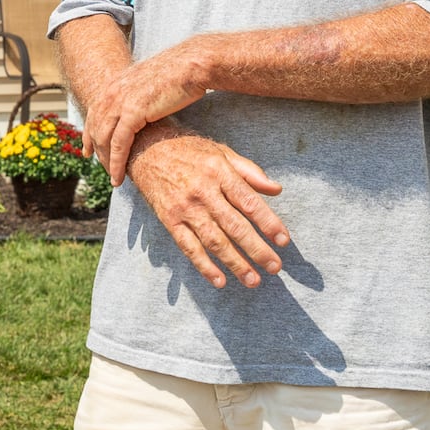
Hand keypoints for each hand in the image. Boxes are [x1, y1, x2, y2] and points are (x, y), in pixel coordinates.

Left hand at [84, 44, 206, 183]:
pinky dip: (117, 163)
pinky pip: (119, 144)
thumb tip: (141, 106)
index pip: (93, 113)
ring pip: (104, 138)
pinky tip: (118, 177)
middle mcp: (112, 91)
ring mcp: (120, 101)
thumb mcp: (149, 82)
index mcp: (114, 83)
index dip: (88, 134)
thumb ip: (139, 94)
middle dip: (97, 152)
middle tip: (103, 170)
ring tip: (114, 179)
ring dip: (107, 162)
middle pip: (95, 128)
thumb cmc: (178, 74)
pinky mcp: (133, 112)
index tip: (87, 151)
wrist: (191, 64)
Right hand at [127, 124, 289, 288]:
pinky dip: (204, 266)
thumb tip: (276, 189)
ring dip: (235, 263)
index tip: (283, 240)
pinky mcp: (169, 220)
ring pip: (213, 241)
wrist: (146, 149)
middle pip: (234, 225)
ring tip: (253, 280)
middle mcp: (202, 191)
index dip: (268, 222)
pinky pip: (188, 247)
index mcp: (219, 171)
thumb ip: (249, 172)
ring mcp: (184, 208)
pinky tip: (219, 280)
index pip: (248, 201)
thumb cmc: (189, 151)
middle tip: (275, 267)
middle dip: (256, 249)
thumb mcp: (221, 152)